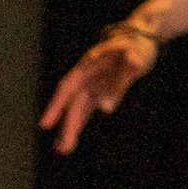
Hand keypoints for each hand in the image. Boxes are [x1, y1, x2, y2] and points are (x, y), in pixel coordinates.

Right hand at [40, 22, 160, 155]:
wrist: (142, 38)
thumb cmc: (137, 47)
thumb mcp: (134, 59)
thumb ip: (120, 83)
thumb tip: (105, 110)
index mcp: (89, 65)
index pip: (67, 87)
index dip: (56, 106)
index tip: (46, 124)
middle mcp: (87, 76)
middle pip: (74, 103)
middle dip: (67, 126)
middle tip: (63, 150)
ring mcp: (93, 84)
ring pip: (78, 109)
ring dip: (71, 128)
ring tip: (63, 150)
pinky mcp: (100, 91)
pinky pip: (87, 109)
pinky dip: (80, 123)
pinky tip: (70, 138)